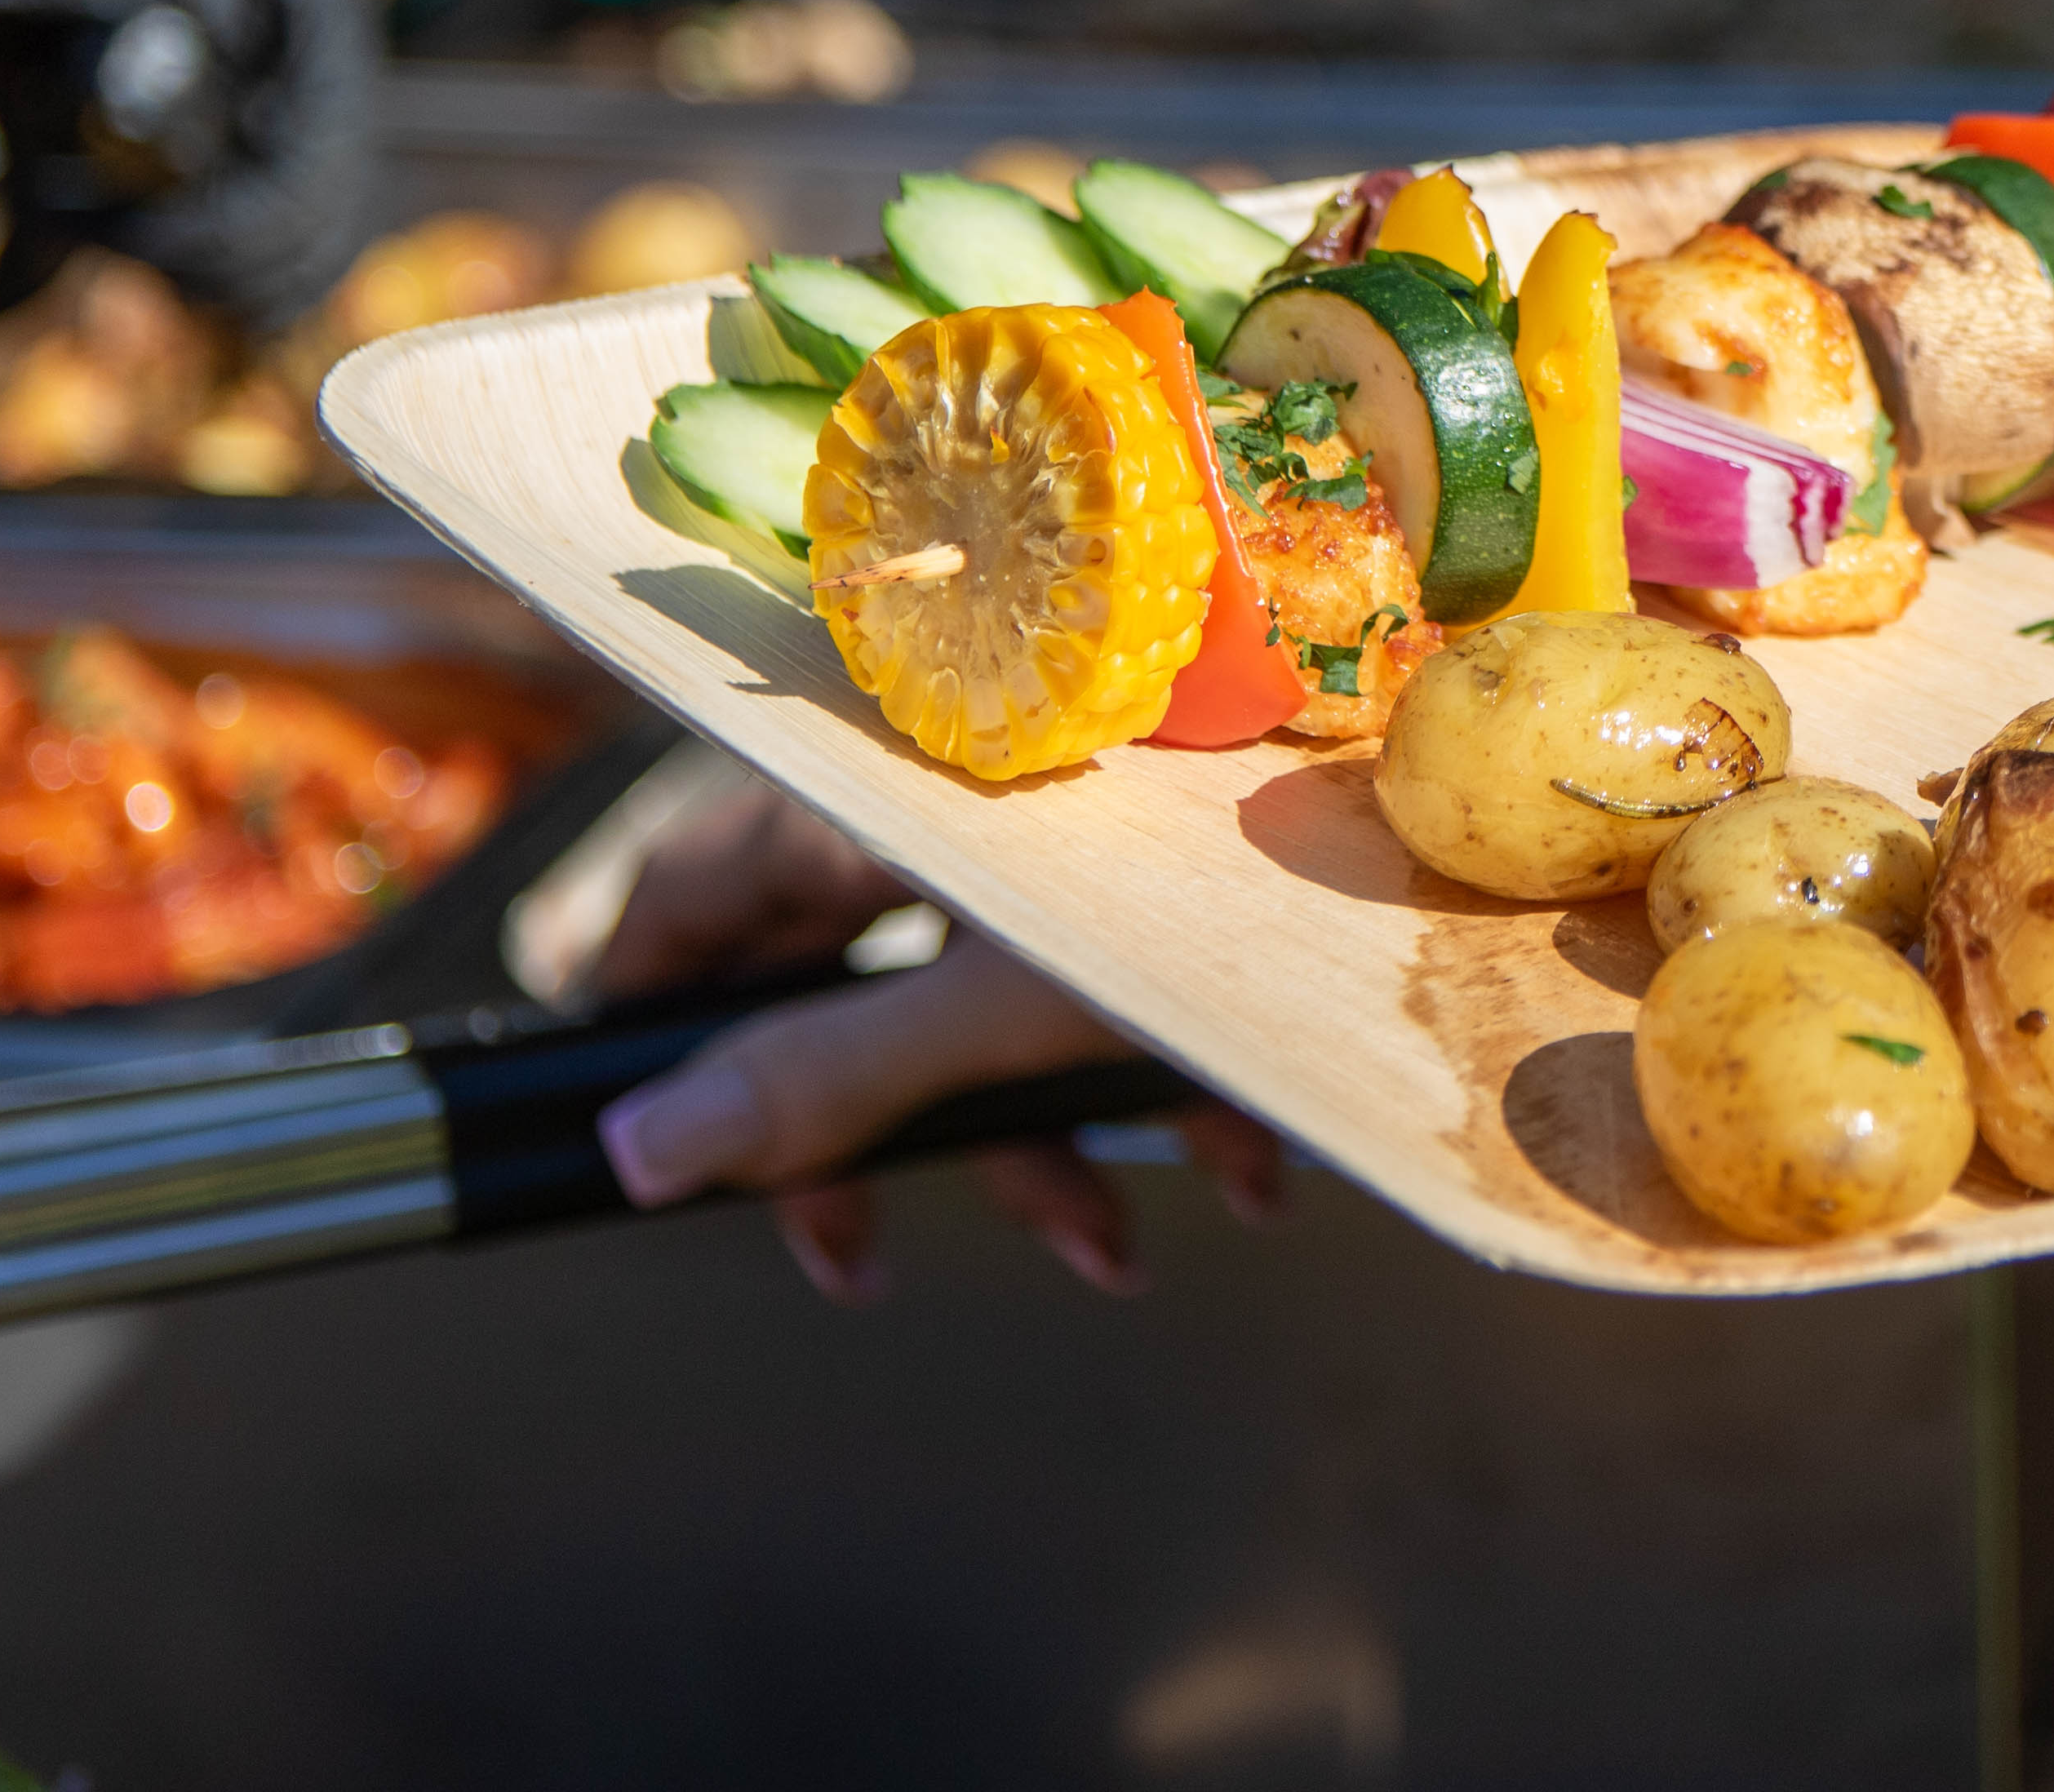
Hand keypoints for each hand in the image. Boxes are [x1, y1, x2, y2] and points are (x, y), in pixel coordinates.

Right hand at [587, 783, 1280, 1303]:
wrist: (1420, 829)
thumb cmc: (1200, 880)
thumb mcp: (1002, 999)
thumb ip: (824, 1079)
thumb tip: (638, 1155)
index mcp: (880, 793)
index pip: (697, 883)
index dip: (645, 999)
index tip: (633, 1125)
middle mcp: (954, 797)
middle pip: (841, 972)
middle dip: (870, 1135)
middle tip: (861, 1259)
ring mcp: (1061, 832)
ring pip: (988, 1001)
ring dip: (1040, 1141)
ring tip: (1117, 1251)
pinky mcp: (1162, 868)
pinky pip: (1112, 981)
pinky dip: (1155, 1082)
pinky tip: (1243, 1175)